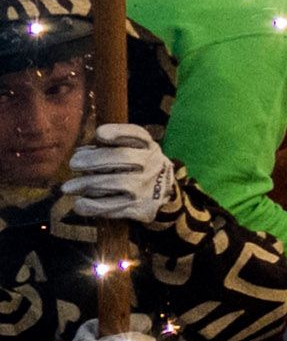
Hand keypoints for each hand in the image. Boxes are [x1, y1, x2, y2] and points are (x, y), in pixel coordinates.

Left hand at [59, 128, 175, 225]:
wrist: (164, 192)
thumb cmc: (137, 166)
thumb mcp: (134, 149)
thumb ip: (109, 147)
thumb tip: (80, 153)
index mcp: (148, 146)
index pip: (135, 134)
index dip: (117, 132)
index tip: (99, 134)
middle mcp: (151, 164)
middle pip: (122, 158)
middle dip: (93, 160)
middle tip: (73, 163)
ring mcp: (145, 187)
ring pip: (115, 183)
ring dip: (87, 184)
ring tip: (68, 187)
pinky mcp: (138, 208)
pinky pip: (112, 207)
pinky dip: (92, 206)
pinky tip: (79, 203)